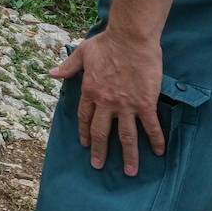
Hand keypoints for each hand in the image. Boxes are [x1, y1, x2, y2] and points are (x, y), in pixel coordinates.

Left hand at [50, 30, 164, 175]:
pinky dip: (155, 140)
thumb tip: (52, 73)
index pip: (85, 117)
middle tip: (98, 165)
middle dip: (99, 151)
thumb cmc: (107, 43)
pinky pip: (150, 126)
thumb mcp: (82, 53)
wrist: (130, 38)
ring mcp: (126, 105)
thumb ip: (68, 66)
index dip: (85, 131)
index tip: (85, 144)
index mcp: (90, 91)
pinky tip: (159, 152)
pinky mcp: (145, 103)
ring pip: (126, 136)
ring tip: (130, 172)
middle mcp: (106, 102)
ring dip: (128, 155)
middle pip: (102, 132)